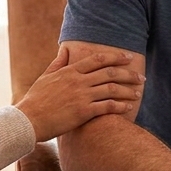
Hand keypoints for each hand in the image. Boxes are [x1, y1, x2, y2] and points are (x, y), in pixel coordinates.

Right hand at [16, 46, 144, 140]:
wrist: (29, 119)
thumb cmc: (35, 99)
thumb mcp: (45, 77)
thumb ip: (57, 63)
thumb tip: (64, 50)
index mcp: (70, 70)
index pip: (98, 59)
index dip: (116, 57)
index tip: (128, 58)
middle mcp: (78, 81)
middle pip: (109, 72)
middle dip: (128, 74)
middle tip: (141, 76)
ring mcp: (81, 96)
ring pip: (111, 89)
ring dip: (127, 90)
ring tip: (137, 93)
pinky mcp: (83, 112)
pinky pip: (107, 106)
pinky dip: (119, 106)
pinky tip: (128, 107)